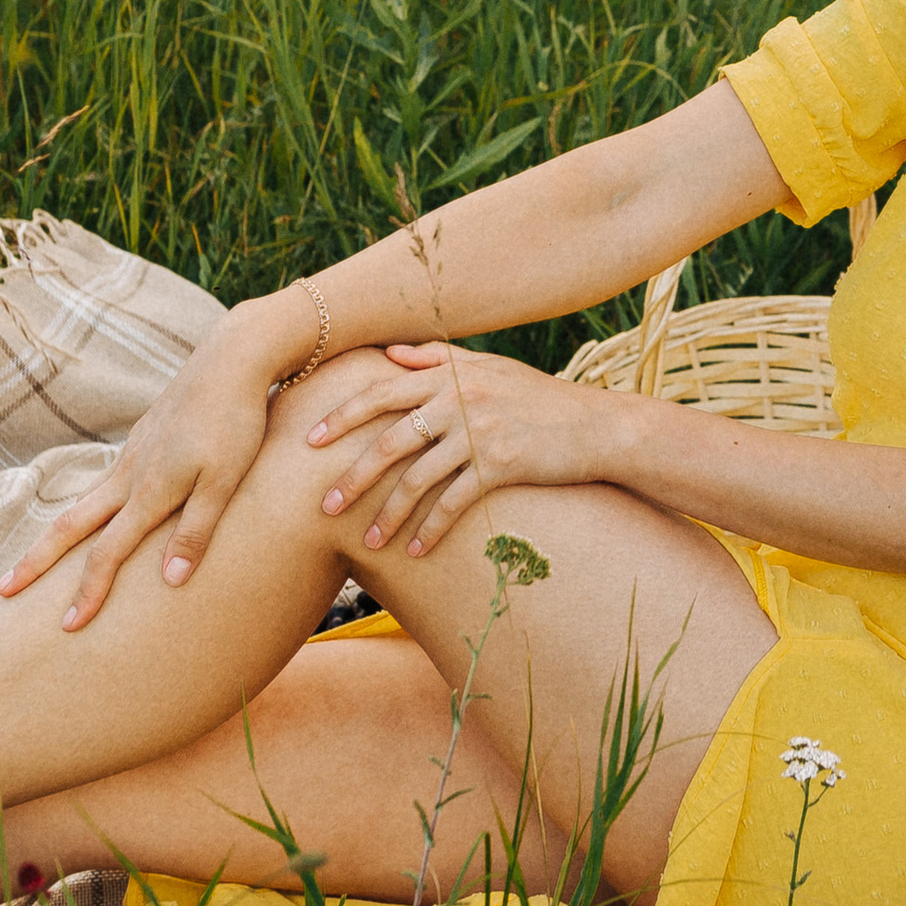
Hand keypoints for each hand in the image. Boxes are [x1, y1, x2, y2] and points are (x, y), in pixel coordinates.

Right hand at [0, 303, 294, 627]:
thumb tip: (170, 582)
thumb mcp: (225, 482)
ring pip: (83, 502)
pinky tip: (92, 514)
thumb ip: (197, 531)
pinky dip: (86, 508)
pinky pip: (105, 482)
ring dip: (57, 535)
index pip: (107, 553)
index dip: (88, 592)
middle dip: (36, 562)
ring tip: (37, 560)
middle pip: (71, 526)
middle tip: (3, 591)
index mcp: (148, 490)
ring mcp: (132, 454)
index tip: (68, 626)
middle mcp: (129, 474)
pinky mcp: (142, 438)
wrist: (231, 358)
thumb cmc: (235, 422)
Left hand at [306, 342, 615, 558]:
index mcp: (451, 375)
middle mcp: (461, 400)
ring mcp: (481, 432)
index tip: (308, 438)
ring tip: (368, 542)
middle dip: (353, 476)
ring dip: (388, 513)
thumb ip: (440, 359)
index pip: (383, 391)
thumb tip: (391, 354)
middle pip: (390, 440)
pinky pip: (454, 502)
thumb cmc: (540, 398)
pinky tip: (415, 551)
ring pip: (418, 478)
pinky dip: (431, 529)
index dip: (343, 415)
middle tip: (323, 504)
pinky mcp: (501, 465)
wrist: (597, 425)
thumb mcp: (492, 367)